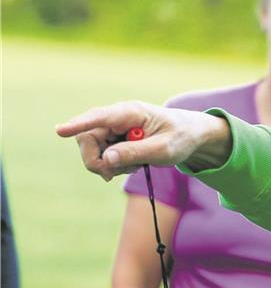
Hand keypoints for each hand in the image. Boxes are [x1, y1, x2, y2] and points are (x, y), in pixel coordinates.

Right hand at [55, 101, 231, 180]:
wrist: (192, 135)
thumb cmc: (181, 137)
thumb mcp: (164, 149)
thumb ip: (135, 153)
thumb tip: (105, 159)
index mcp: (130, 112)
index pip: (98, 117)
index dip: (78, 125)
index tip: (60, 131)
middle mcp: (117, 117)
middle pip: (87, 139)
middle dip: (97, 160)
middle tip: (114, 175)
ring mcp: (114, 128)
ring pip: (92, 149)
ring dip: (108, 165)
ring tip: (134, 166)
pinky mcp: (114, 138)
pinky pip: (101, 155)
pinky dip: (113, 165)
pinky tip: (131, 165)